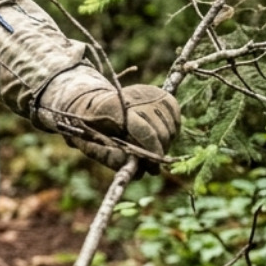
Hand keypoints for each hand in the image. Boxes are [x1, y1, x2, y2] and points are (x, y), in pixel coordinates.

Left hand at [35, 65, 179, 169]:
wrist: (90, 102)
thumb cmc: (89, 127)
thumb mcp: (89, 144)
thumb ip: (111, 157)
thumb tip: (139, 173)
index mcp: (113, 107)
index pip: (144, 131)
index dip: (152, 152)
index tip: (153, 169)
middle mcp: (134, 96)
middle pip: (160, 131)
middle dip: (158, 152)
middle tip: (151, 165)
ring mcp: (149, 93)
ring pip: (170, 127)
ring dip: (164, 143)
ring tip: (149, 148)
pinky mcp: (160, 93)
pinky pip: (176, 118)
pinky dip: (171, 130)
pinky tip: (156, 135)